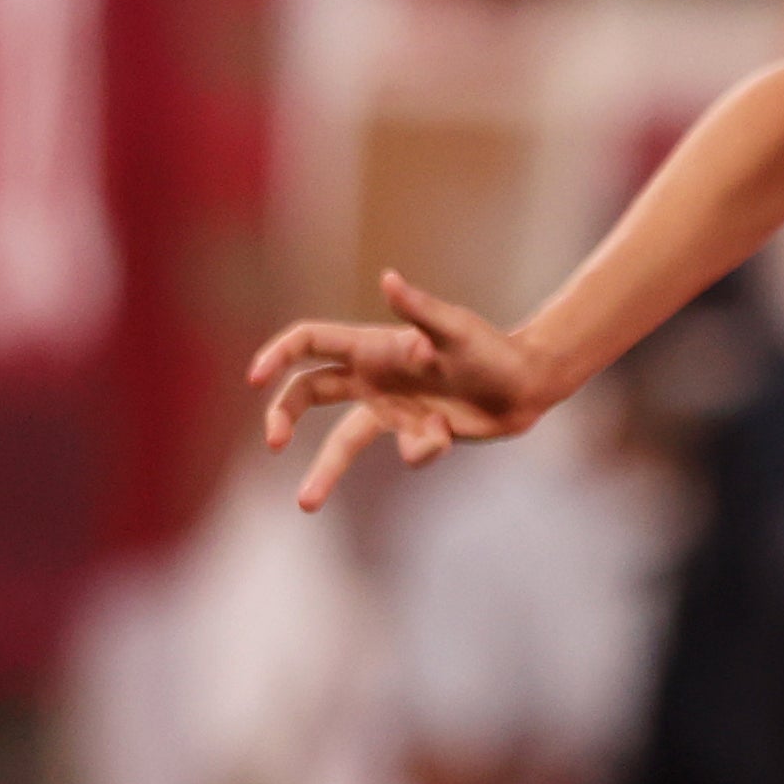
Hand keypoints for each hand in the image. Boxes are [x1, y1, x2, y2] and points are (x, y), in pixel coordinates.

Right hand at [247, 271, 570, 509]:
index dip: (277, 356)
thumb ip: (419, 310)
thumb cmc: (493, 350)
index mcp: (372, 348)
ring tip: (304, 504)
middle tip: (272, 443)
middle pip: (308, 393)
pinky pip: (406, 453)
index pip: (310, 344)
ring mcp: (390, 408)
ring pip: (341, 442)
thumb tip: (388, 279)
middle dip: (283, 416)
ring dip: (323, 472)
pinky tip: (449, 433)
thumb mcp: (456, 330)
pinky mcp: (411, 434)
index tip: (255, 378)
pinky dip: (426, 449)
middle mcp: (372, 378)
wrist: (527, 386)